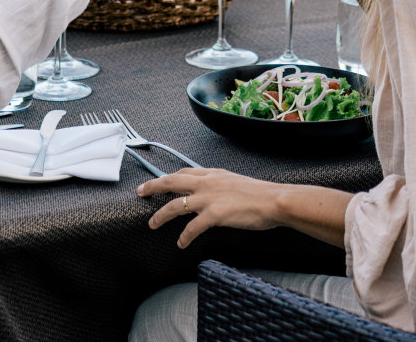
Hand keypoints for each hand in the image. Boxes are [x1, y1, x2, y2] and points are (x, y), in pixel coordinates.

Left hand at [137, 168, 286, 248]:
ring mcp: (209, 198)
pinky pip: (192, 227)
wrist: (274, 201)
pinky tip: (181, 243)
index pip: (184, 172)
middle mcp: (208, 183)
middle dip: (153, 187)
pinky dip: (184, 237)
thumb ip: (220, 185)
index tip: (160, 182)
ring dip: (161, 216)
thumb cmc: (260, 194)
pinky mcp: (214, 214)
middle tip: (141, 193)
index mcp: (213, 174)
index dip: (169, 177)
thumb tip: (214, 192)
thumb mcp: (236, 181)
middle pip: (172, 182)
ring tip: (152, 224)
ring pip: (175, 205)